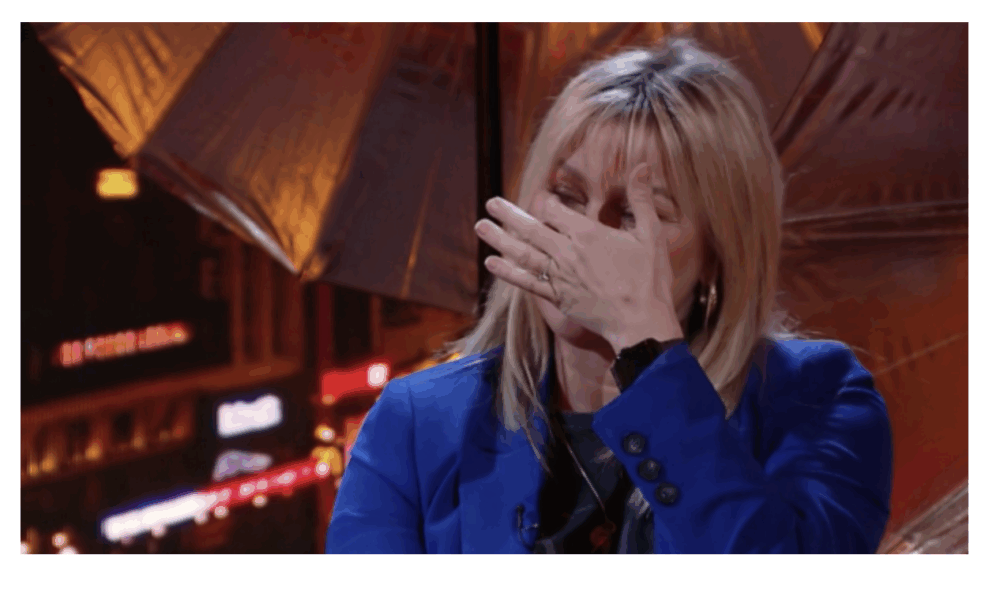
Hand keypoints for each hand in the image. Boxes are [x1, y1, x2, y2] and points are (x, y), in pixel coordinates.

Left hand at [474, 163, 684, 351]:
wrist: (640, 323)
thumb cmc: (648, 279)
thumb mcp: (650, 234)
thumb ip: (641, 199)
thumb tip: (641, 166)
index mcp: (588, 233)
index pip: (555, 211)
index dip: (545, 201)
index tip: (538, 196)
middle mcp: (567, 252)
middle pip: (532, 228)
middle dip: (509, 214)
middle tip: (490, 202)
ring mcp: (559, 276)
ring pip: (523, 253)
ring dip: (499, 239)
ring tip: (480, 226)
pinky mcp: (557, 298)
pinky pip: (527, 283)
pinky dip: (508, 273)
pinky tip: (491, 263)